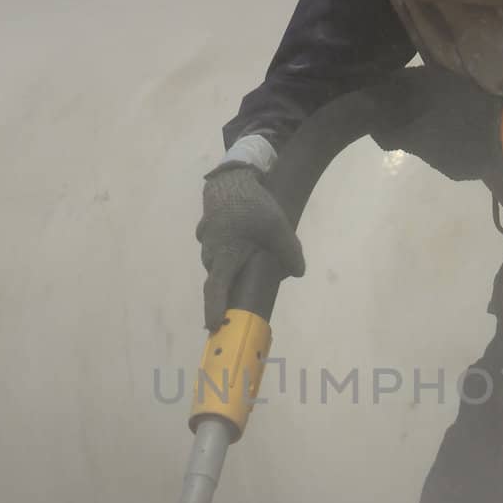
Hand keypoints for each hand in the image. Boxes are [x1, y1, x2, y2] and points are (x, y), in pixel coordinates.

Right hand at [196, 164, 304, 330]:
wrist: (231, 175)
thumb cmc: (252, 203)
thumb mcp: (278, 228)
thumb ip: (289, 253)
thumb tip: (298, 272)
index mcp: (224, 255)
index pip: (215, 290)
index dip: (214, 310)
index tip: (214, 328)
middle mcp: (210, 251)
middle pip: (219, 279)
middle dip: (229, 288)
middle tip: (242, 296)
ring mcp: (205, 240)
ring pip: (218, 262)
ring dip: (230, 266)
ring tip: (249, 258)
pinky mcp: (206, 229)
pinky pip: (217, 247)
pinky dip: (228, 250)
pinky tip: (243, 239)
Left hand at [369, 71, 502, 181]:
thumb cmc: (471, 103)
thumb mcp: (438, 82)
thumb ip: (409, 82)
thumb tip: (390, 80)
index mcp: (415, 137)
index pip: (383, 138)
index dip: (379, 125)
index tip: (382, 112)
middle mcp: (426, 157)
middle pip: (408, 142)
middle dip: (410, 126)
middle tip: (421, 108)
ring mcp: (447, 168)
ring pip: (430, 150)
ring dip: (433, 135)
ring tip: (448, 118)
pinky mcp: (465, 172)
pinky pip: (450, 157)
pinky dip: (451, 145)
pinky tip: (465, 132)